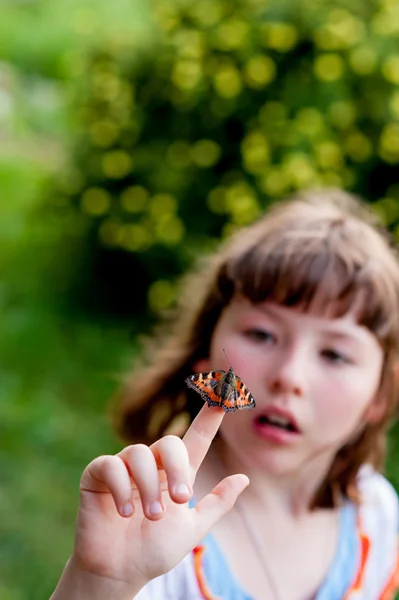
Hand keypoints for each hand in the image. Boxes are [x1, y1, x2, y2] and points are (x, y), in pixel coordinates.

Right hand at [67, 404, 248, 595]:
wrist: (119, 573)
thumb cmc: (154, 550)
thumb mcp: (193, 528)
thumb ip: (217, 503)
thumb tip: (245, 477)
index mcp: (176, 473)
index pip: (197, 436)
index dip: (211, 414)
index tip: (224, 390)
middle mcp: (152, 464)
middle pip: (170, 443)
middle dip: (177, 469)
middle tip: (181, 500)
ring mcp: (124, 467)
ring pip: (140, 454)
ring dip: (148, 487)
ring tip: (150, 516)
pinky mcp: (97, 475)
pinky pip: (110, 465)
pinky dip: (121, 487)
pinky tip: (124, 512)